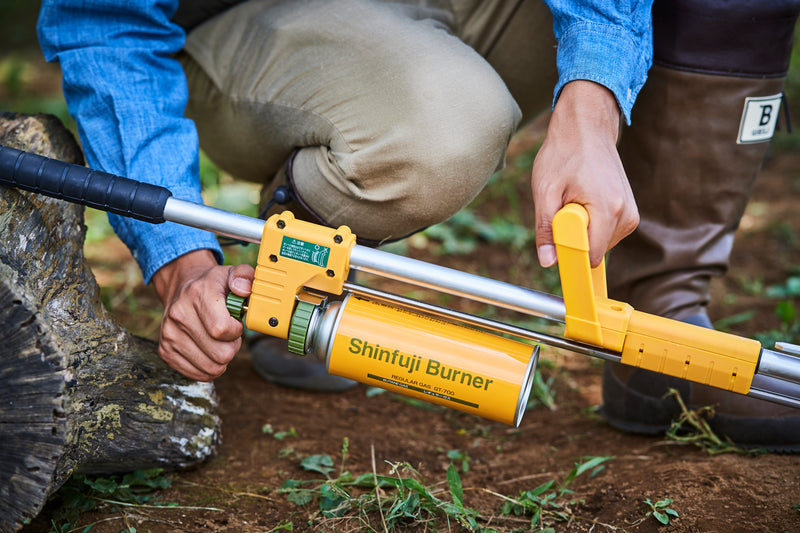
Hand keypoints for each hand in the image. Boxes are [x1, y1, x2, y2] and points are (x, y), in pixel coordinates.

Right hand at [151, 249, 254, 380]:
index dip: (236, 331)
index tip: (235, 323)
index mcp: (197, 294)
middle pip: (221, 354)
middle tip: (228, 334)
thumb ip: (244, 276)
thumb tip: (243, 289)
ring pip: (211, 368)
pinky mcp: (165, 351)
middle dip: (232, 346)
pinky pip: (197, 374)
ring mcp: (169, 335)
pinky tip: (208, 350)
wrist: (182, 288)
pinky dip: (208, 367)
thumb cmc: (213, 285)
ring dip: (221, 358)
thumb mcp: (231, 273)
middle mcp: (179, 315)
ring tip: (218, 341)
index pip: (222, 330)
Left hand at [531, 80, 638, 267]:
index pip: (591, 256)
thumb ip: (546, 228)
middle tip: (563, 207)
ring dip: (581, 230)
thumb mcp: (545, 191)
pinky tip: (584, 200)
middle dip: (573, 239)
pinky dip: (590, 224)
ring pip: (600, 244)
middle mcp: (626, 215)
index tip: (555, 246)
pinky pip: (605, 234)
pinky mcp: (629, 212)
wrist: (587, 128)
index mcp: (608, 209)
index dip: (569, 257)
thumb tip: (548, 262)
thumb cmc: (564, 154)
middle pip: (595, 252)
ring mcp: (631, 214)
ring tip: (574, 199)